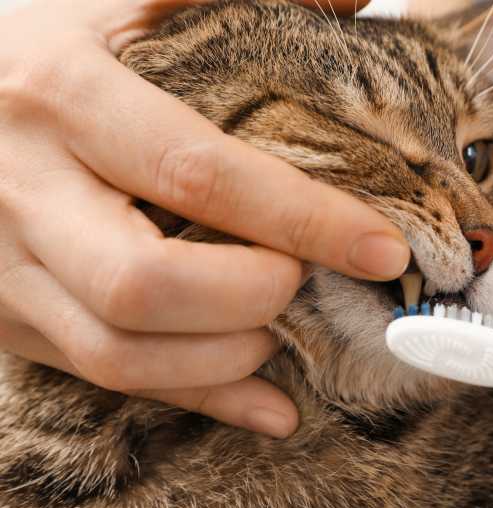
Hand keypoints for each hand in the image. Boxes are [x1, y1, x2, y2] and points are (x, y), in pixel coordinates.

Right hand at [0, 0, 400, 437]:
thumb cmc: (36, 41)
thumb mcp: (113, 0)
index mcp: (62, 98)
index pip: (197, 173)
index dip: (300, 217)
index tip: (380, 247)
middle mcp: (24, 193)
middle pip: (144, 284)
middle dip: (250, 297)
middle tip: (300, 279)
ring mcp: (6, 268)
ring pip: (119, 353)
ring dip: (226, 358)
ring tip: (276, 330)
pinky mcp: (11, 317)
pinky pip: (105, 378)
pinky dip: (200, 399)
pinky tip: (268, 406)